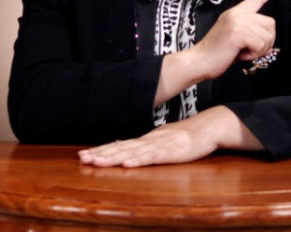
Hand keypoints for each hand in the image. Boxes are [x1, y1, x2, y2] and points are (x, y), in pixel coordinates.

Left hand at [78, 106, 256, 167]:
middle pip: (121, 147)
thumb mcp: (161, 142)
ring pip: (133, 151)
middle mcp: (150, 140)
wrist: (208, 127)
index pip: (119, 145)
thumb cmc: (185, 136)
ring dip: (114, 157)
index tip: (83, 155)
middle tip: (82, 158)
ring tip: (97, 161)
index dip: (102, 150)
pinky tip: (127, 163)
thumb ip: (142, 146)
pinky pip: (153, 156)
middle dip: (101, 154)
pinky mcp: (172, 150)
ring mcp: (160, 144)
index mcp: (146, 139)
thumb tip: (121, 149)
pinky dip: (139, 159)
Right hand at [194, 0, 283, 79]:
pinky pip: (260, 45)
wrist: (199, 60)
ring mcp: (238, 21)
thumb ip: (250, 32)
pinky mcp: (238, 32)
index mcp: (237, 12)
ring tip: (243, 52)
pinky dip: (253, 55)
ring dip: (259, 50)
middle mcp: (238, 13)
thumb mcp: (235, 36)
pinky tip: (241, 55)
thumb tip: (268, 42)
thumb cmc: (217, 52)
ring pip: (267, 37)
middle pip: (270, 24)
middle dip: (267, 41)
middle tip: (251, 49)